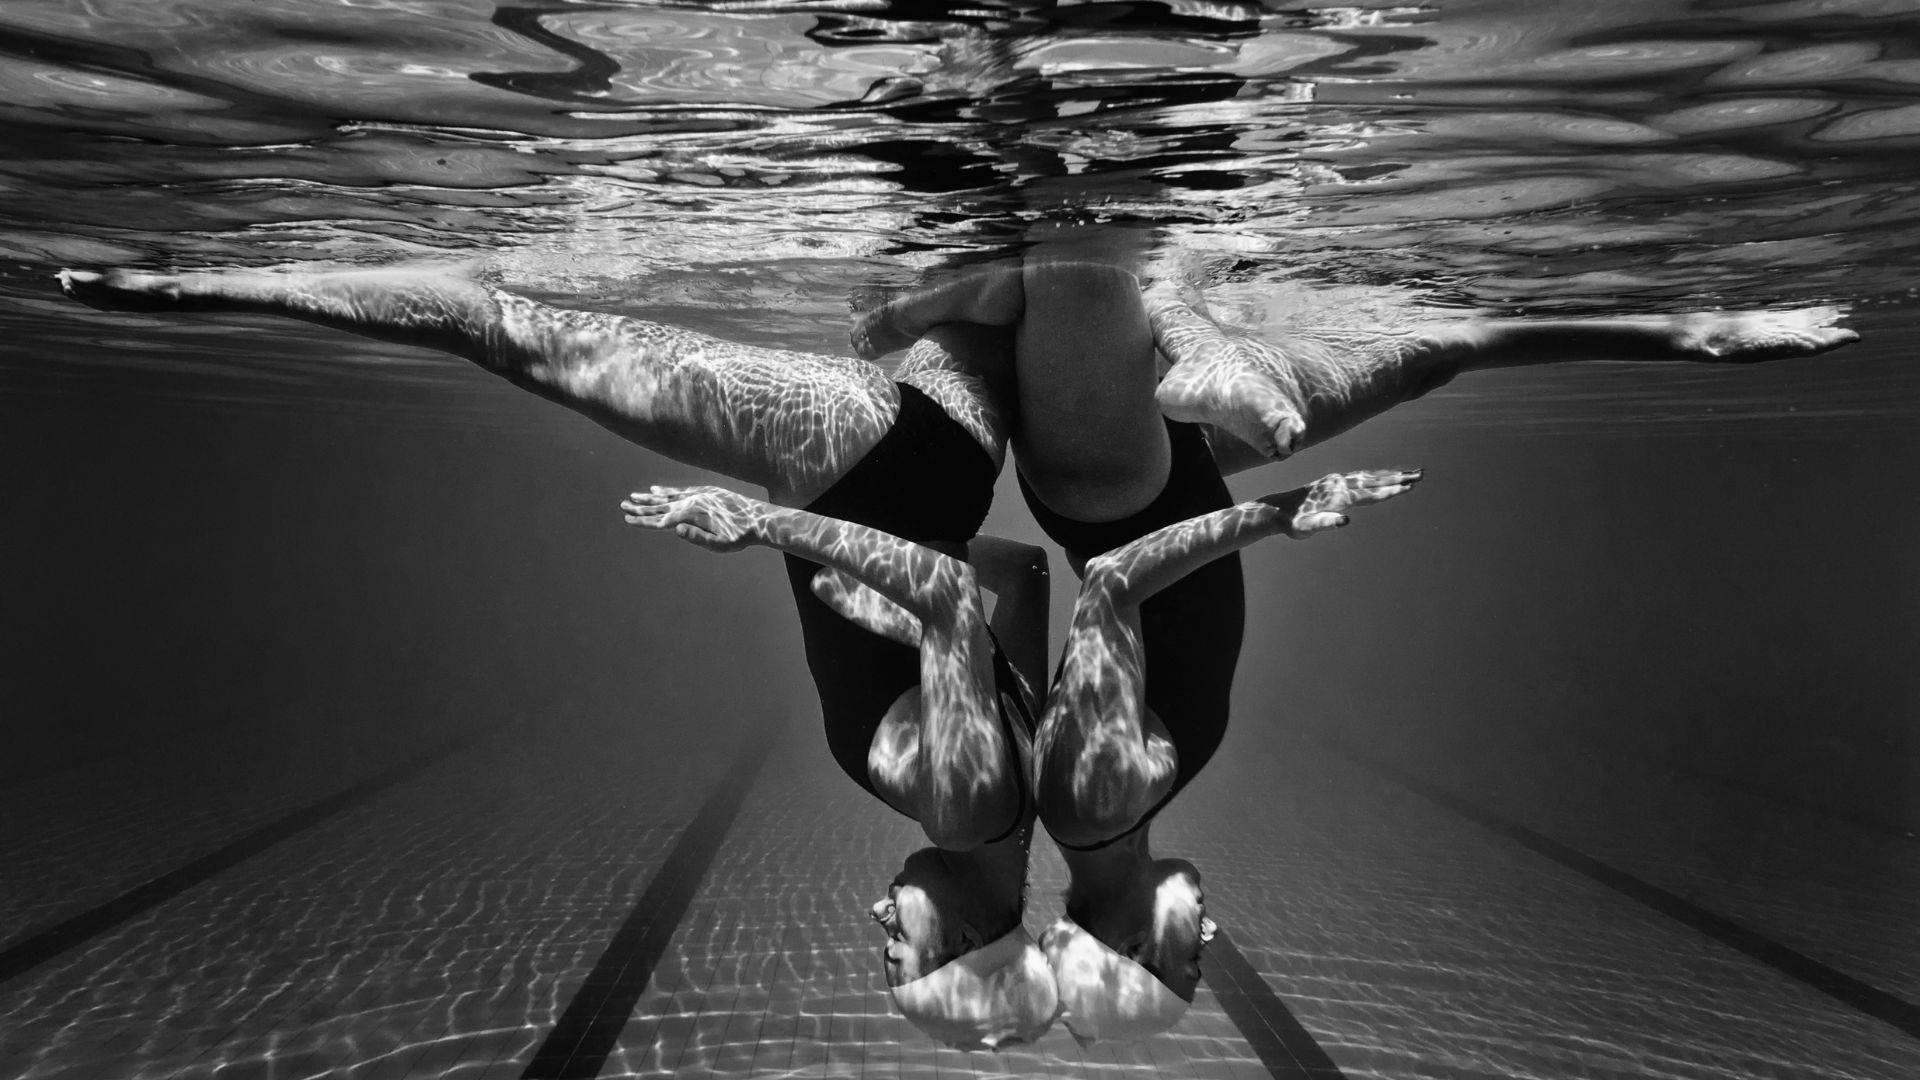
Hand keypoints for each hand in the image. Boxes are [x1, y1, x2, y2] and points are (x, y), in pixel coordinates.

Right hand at [620, 484, 764, 552]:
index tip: (627, 520)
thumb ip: (697, 537)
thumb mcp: (719, 544)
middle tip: (622, 506)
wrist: (758, 519)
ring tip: (633, 496)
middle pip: (660, 506)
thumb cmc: (739, 537)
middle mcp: (692, 502)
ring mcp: (698, 495)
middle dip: (640, 507)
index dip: (643, 521)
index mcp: (692, 515)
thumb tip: (676, 530)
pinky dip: (666, 490)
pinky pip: (680, 491)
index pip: (661, 520)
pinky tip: (655, 489)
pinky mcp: (704, 492)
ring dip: (649, 498)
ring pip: (668, 496)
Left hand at [1281, 468, 1422, 536]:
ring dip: (1391, 474)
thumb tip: (1345, 521)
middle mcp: (1339, 485)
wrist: (1278, 510)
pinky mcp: (1335, 481)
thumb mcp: (1306, 528)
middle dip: (1399, 479)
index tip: (1409, 487)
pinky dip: (1376, 475)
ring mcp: (1337, 481)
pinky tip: (1385, 475)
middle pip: (1375, 481)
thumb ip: (1325, 523)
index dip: (1391, 491)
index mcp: (1337, 496)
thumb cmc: (1293, 523)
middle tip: (1421, 475)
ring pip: (1370, 476)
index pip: (1370, 494)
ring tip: (1410, 473)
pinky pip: (1361, 477)